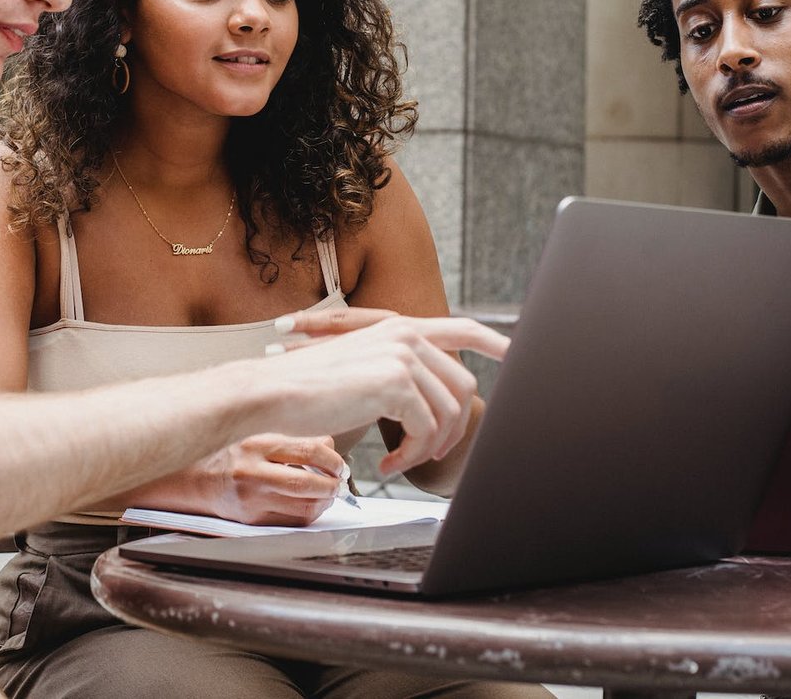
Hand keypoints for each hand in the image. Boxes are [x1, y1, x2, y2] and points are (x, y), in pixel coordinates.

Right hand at [204, 434, 343, 526]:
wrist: (200, 480)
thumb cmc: (234, 454)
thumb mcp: (262, 436)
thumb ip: (297, 440)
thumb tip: (328, 444)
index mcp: (258, 445)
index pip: (307, 451)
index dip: (332, 460)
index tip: (339, 465)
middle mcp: (253, 473)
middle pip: (305, 484)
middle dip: (331, 485)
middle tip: (338, 482)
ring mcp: (252, 500)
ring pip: (303, 508)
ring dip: (324, 502)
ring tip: (327, 493)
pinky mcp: (253, 520)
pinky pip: (292, 522)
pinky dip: (309, 514)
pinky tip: (311, 504)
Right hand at [262, 310, 507, 476]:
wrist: (272, 391)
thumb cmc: (307, 389)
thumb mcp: (361, 369)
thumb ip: (399, 372)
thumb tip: (434, 398)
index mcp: (400, 328)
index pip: (464, 329)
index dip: (496, 342)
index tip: (517, 356)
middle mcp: (407, 336)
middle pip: (462, 387)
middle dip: (452, 428)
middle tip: (427, 453)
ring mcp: (403, 357)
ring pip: (449, 412)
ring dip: (429, 447)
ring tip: (401, 461)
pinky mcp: (396, 383)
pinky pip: (426, 429)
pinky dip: (413, 454)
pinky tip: (388, 462)